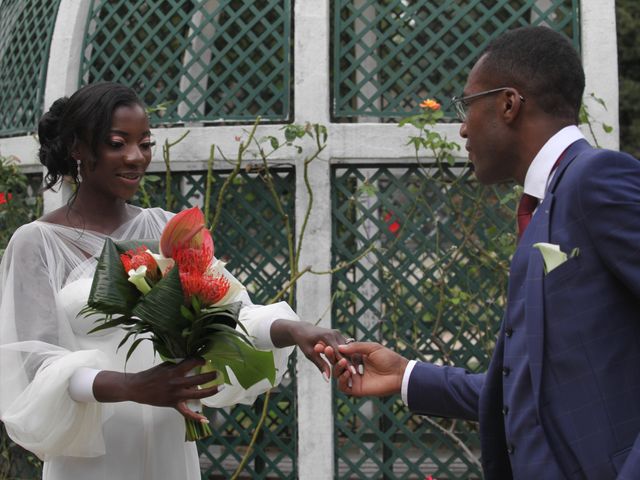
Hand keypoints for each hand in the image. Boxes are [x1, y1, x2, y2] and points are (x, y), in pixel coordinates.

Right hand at [93, 358, 218, 422]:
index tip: (205, 361)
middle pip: (199, 380)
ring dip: (210, 391)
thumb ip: (179, 365)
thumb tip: (192, 363)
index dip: (201, 360)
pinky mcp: (173, 404)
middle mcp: (177, 383)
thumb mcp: (165, 365)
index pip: (192, 363)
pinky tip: (205, 419)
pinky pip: (186, 413)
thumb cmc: (151, 374)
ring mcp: (176, 395)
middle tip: (219, 373)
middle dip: (211, 376)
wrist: (137, 387)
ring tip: (220, 387)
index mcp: (175, 371)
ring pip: (197, 395)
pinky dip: (195, 417)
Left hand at [270, 319, 359, 379]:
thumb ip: (320, 365)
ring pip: (347, 349)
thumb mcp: (310, 354)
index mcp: (327, 336)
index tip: (353, 373)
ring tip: (357, 372)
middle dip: (351, 363)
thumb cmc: (304, 342)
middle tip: (357, 375)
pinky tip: (353, 366)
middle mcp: (335, 333)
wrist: (303, 330)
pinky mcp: (339, 336)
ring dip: (351, 360)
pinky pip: (345, 347)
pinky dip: (348, 356)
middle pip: (346, 351)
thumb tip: (328, 379)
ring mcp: (338, 334)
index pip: (339, 352)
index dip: (346, 363)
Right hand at [326, 342, 408, 396]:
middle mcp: (354, 368)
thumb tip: (339, 347)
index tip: (323, 342)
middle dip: (330, 356)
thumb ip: (355, 347)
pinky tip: (348, 373)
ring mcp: (355, 379)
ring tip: (342, 361)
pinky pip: (343, 387)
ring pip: (338, 375)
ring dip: (337, 368)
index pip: (341, 354)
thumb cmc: (388, 358)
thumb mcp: (371, 348)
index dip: (332, 349)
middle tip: (324, 349)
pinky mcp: (357, 389)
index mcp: (357, 358)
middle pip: (336, 363)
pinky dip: (343, 379)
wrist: (399, 373)